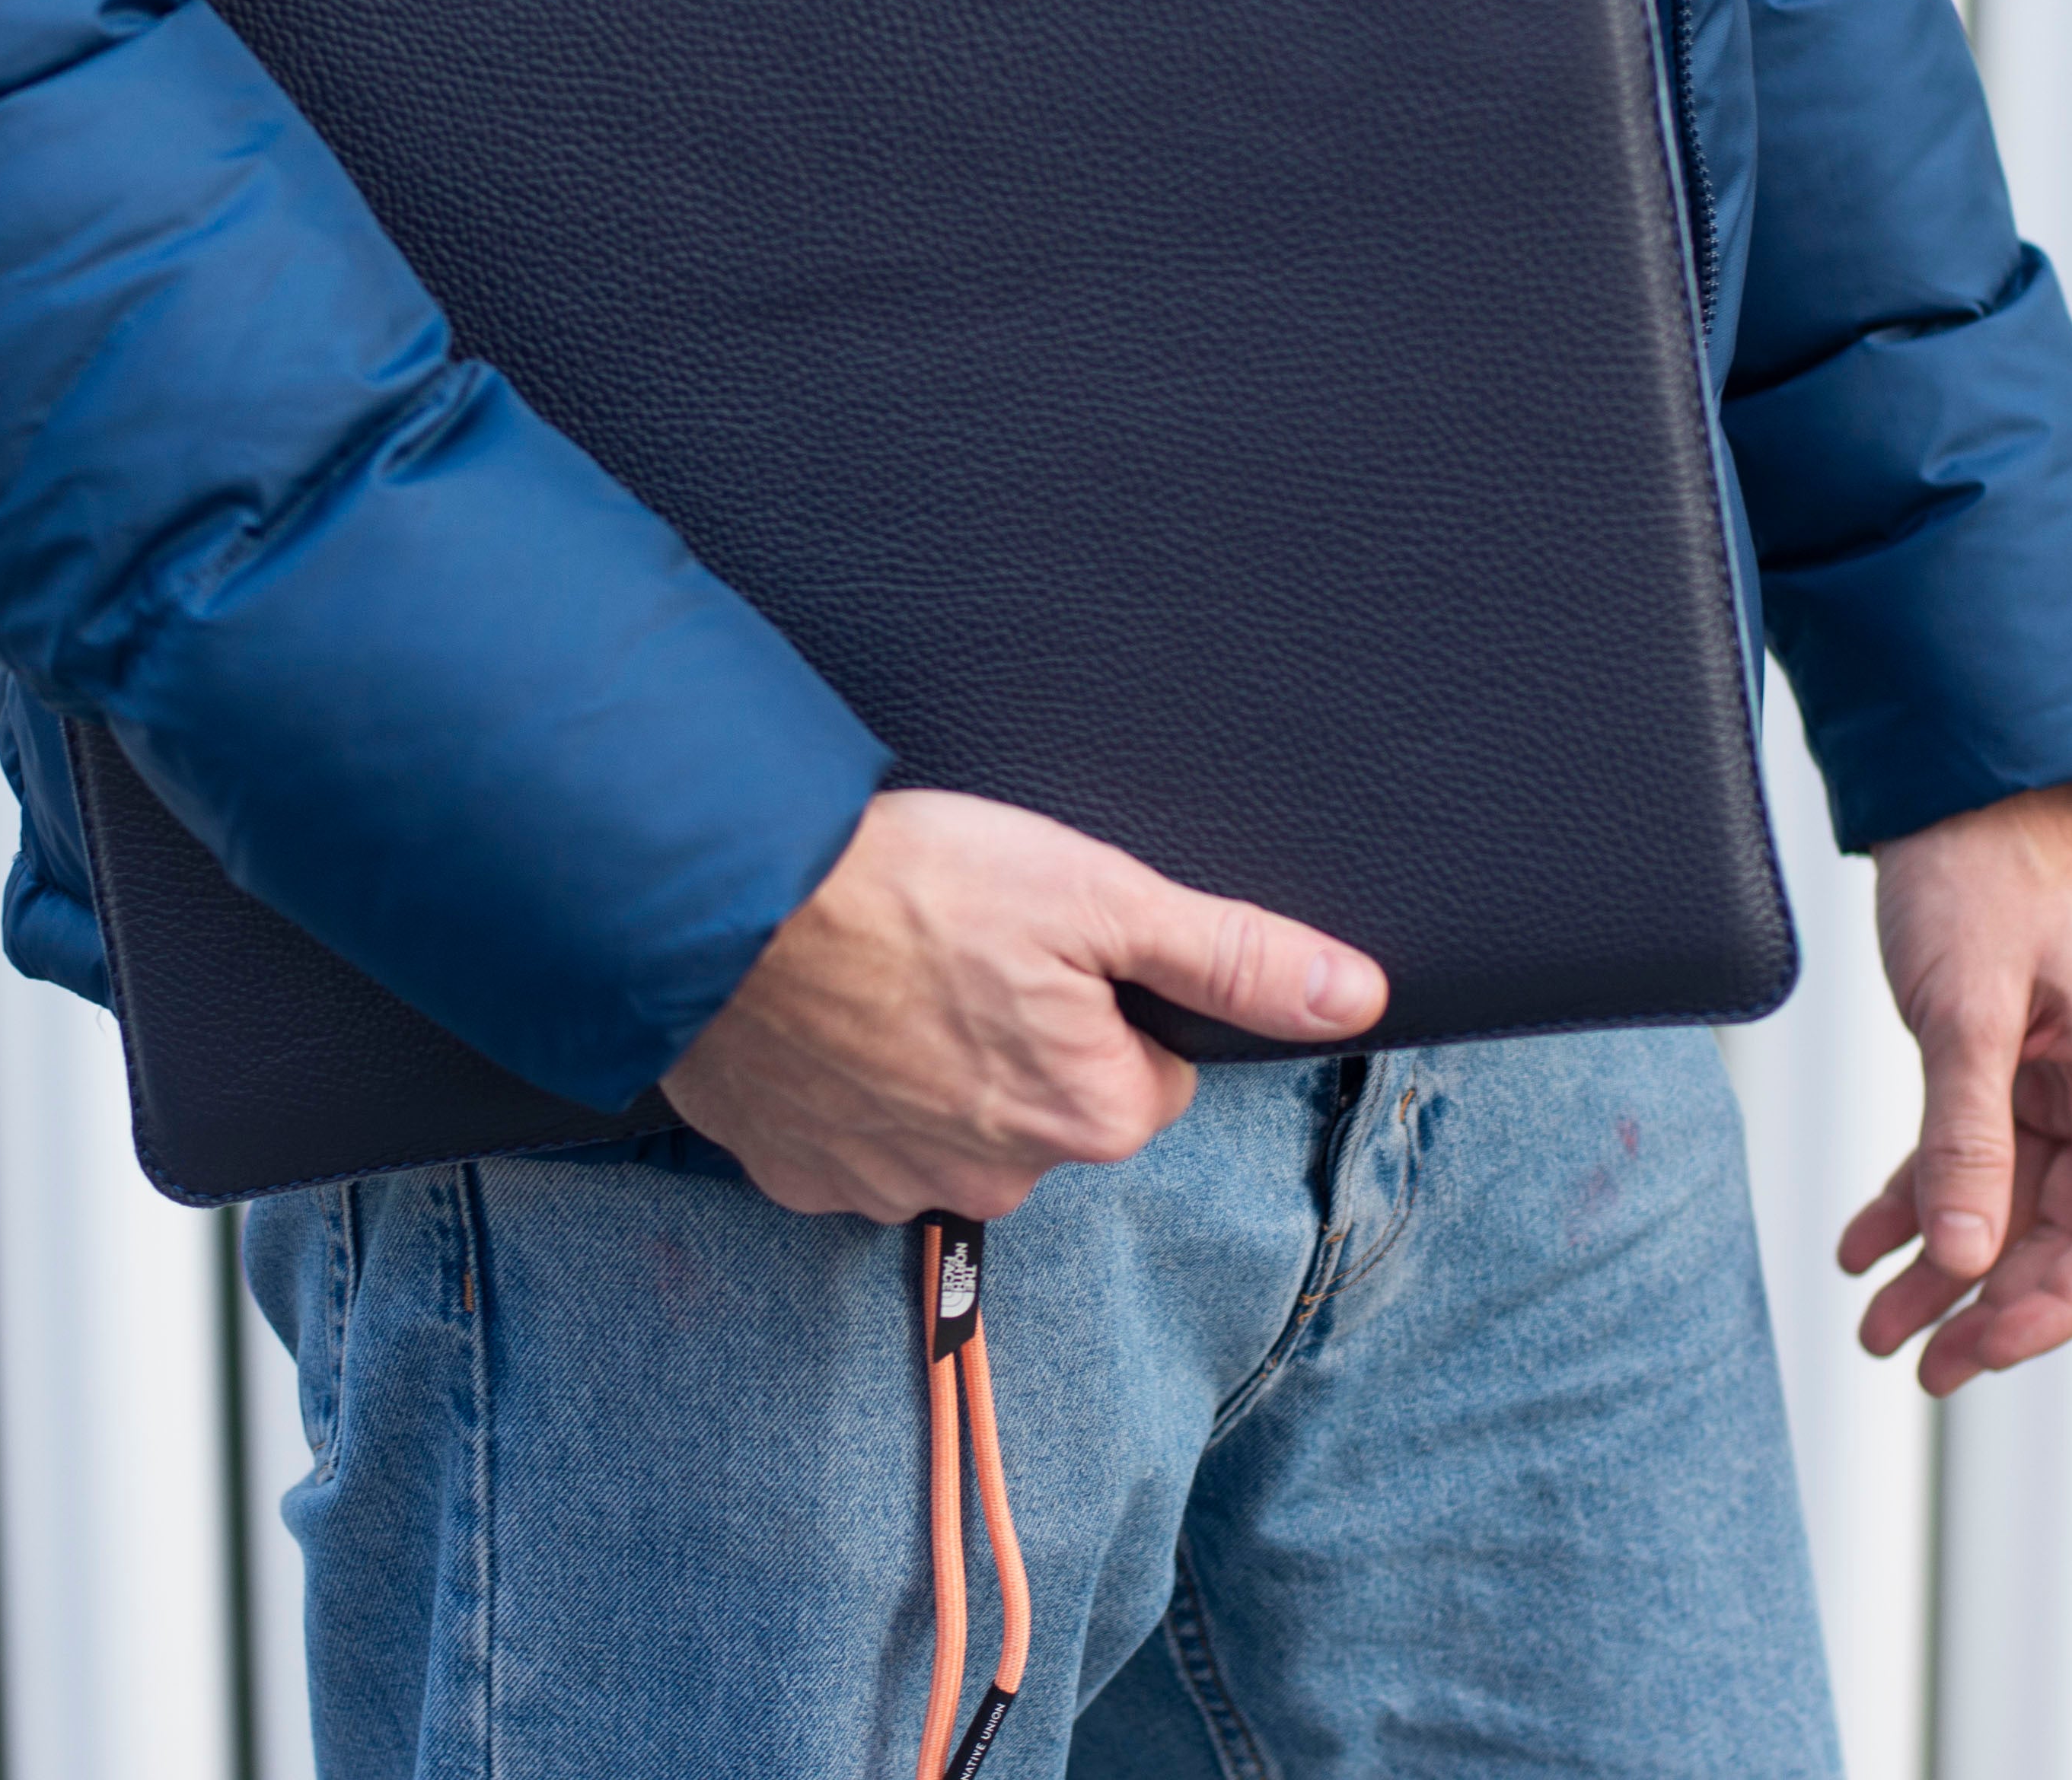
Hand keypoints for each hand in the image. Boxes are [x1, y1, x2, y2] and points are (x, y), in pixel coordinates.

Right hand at [661, 790, 1388, 1221]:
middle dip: (1023, 1037)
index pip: (1147, 1071)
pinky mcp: (805, 1176)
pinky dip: (851, 1088)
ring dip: (935, 1066)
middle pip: (1053, 1105)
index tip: (1045, 945)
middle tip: (960, 948)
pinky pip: (858, 1140)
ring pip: (954, 1124)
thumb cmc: (909, 883)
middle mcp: (1002, 1176)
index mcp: (1092, 1113)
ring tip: (889, 977)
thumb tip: (1354, 995)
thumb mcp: (1098, 893)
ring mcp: (894, 1187)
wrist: (717, 902)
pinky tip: (830, 1020)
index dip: (1109, 998)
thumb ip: (1230, 955)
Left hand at [1839, 784, 2071, 1395]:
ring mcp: (2061, 1081)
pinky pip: (1970, 1159)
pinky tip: (1863, 1247)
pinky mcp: (2006, 1065)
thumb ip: (1966, 1139)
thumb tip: (1966, 1261)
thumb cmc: (1979, 873)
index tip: (1984, 1347)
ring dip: (1943, 1269)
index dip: (2060, 1304)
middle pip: (2065, 1233)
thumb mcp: (1967, 1010)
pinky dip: (1916, 1203)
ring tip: (1875, 1327)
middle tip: (1914, 1363)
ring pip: (2009, 1206)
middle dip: (1988, 1304)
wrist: (1953, 785)